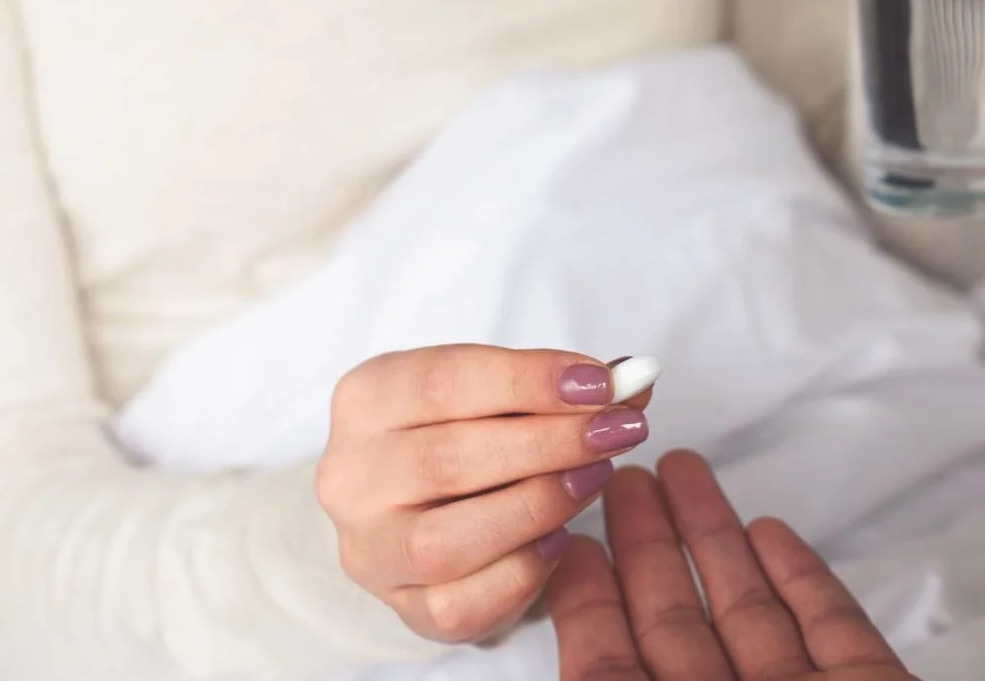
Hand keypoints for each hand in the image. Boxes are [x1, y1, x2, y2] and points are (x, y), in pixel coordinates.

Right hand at [318, 346, 653, 644]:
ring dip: (537, 506)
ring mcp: (370, 548)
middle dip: (550, 443)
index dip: (529, 380)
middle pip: (449, 460)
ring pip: (447, 541)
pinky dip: (521, 572)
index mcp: (366, 399)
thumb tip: (633, 379)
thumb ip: (561, 386)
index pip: (444, 382)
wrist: (412, 507)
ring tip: (596, 476)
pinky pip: (461, 603)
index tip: (601, 383)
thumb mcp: (498, 392)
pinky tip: (560, 539)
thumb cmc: (462, 432)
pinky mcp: (401, 605)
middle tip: (619, 430)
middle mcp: (351, 476)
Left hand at [550, 451, 913, 680]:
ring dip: (717, 538)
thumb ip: (599, 675)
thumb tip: (555, 581)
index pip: (610, 662)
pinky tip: (771, 530)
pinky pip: (831, 626)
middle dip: (649, 543)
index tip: (573, 532)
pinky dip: (803, 576)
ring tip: (681, 470)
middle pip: (677, 622)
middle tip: (625, 473)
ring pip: (749, 612)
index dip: (588, 596)